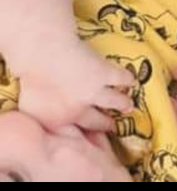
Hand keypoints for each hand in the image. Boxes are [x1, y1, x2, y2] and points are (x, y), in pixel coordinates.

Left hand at [17, 37, 134, 132]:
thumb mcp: (30, 107)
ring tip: (129, 104)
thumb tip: (44, 117)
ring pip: (115, 101)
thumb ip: (42, 115)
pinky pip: (122, 79)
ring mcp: (95, 92)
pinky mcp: (105, 74)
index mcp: (61, 121)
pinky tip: (132, 81)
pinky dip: (128, 80)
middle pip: (99, 121)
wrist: (43, 57)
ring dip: (123, 103)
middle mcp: (81, 110)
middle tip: (115, 125)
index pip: (76, 131)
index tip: (93, 133)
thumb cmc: (32, 80)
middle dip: (107, 124)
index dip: (85, 132)